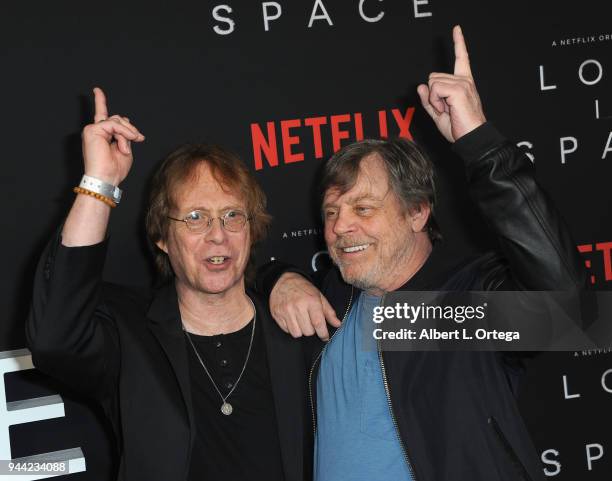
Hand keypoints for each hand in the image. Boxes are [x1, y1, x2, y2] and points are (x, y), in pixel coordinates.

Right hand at [81, 87, 144, 185]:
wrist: (106, 179)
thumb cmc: (115, 169)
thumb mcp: (125, 148)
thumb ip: (125, 134)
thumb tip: (126, 120)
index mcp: (102, 135)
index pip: (102, 115)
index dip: (100, 101)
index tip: (97, 90)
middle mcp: (95, 131)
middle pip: (117, 119)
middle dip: (130, 129)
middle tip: (139, 138)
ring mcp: (93, 130)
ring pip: (117, 121)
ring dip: (127, 133)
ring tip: (127, 148)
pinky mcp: (92, 130)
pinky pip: (113, 124)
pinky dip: (123, 134)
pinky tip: (124, 145)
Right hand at [270, 273, 340, 340]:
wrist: (283, 280)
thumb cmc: (303, 288)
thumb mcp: (319, 296)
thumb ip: (329, 311)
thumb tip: (338, 324)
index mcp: (311, 301)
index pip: (318, 324)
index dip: (323, 333)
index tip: (325, 337)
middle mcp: (298, 306)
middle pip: (308, 331)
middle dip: (311, 330)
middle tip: (310, 322)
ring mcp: (286, 311)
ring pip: (297, 333)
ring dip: (301, 330)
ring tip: (301, 321)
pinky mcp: (277, 314)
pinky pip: (286, 330)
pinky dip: (291, 328)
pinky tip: (292, 319)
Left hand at [417, 25, 485, 142]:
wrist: (471, 138)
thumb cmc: (459, 128)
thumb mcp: (438, 114)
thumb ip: (428, 100)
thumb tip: (420, 86)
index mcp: (463, 83)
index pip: (461, 58)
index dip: (459, 42)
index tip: (456, 29)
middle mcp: (464, 80)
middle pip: (433, 76)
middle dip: (432, 95)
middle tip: (444, 109)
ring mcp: (462, 83)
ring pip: (432, 83)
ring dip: (434, 100)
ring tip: (447, 110)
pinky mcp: (459, 89)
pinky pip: (435, 90)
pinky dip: (435, 102)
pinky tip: (446, 109)